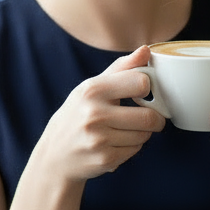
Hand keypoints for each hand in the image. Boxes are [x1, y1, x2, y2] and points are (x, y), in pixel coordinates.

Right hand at [38, 46, 165, 180]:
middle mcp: (94, 113)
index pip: (141, 82)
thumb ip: (121, 68)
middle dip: (155, 118)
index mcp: (93, 90)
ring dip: (142, 133)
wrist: (55, 155)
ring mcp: (99, 138)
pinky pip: (135, 150)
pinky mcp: (105, 159)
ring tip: (126, 130)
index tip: (142, 92)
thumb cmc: (77, 115)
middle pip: (149, 116)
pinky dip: (131, 147)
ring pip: (145, 135)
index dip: (147, 88)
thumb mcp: (91, 88)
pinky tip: (116, 144)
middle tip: (150, 117)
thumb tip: (146, 50)